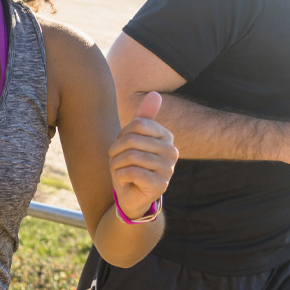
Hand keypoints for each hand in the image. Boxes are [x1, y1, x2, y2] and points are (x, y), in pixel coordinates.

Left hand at [109, 92, 177, 220]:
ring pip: (130, 157)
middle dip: (116, 151)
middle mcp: (172, 151)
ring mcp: (168, 169)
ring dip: (116, 164)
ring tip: (120, 170)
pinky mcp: (160, 185)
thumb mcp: (135, 139)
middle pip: (132, 140)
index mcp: (166, 137)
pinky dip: (121, 176)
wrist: (131, 195)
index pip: (137, 124)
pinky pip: (131, 172)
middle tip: (117, 161)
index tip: (120, 146)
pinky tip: (125, 181)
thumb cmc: (132, 164)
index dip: (122, 135)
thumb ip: (144, 117)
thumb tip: (156, 93)